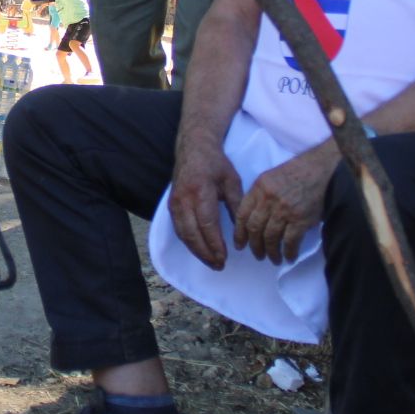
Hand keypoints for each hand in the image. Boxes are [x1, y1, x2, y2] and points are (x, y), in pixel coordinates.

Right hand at [168, 139, 242, 270]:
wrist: (193, 148)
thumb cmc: (216, 164)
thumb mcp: (232, 180)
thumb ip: (237, 205)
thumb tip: (243, 231)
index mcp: (201, 191)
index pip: (207, 224)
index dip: (215, 243)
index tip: (224, 257)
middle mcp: (184, 199)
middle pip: (192, 233)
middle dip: (206, 253)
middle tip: (219, 266)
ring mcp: (175, 202)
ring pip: (183, 234)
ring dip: (197, 251)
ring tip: (211, 263)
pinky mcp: (171, 205)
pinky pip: (179, 229)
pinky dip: (189, 243)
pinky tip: (200, 250)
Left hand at [235, 147, 338, 262]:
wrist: (322, 170)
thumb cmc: (297, 173)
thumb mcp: (271, 178)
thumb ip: (259, 196)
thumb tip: (252, 218)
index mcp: (259, 188)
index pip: (242, 214)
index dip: (239, 233)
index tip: (239, 244)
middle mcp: (269, 199)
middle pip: (255, 228)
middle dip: (254, 246)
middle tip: (258, 255)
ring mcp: (284, 210)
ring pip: (271, 237)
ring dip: (271, 252)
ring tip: (273, 259)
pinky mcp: (300, 219)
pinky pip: (290, 241)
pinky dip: (288, 252)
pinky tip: (289, 257)